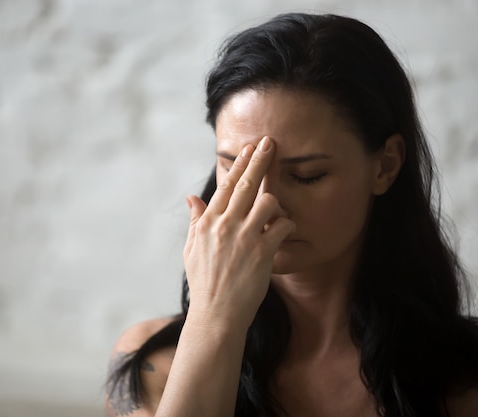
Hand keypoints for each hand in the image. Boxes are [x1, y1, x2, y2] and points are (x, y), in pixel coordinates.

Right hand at [183, 136, 295, 329]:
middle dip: (260, 159)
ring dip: (276, 204)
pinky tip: (283, 232)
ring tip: (274, 215)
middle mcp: (225, 225)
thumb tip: (191, 198)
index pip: (226, 186)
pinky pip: (282, 226)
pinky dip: (286, 226)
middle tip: (270, 142)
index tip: (248, 148)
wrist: (216, 314)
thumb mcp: (191, 250)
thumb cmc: (204, 283)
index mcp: (208, 222)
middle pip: (247, 184)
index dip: (239, 164)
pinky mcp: (263, 252)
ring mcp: (244, 237)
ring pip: (268, 201)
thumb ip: (195, 221)